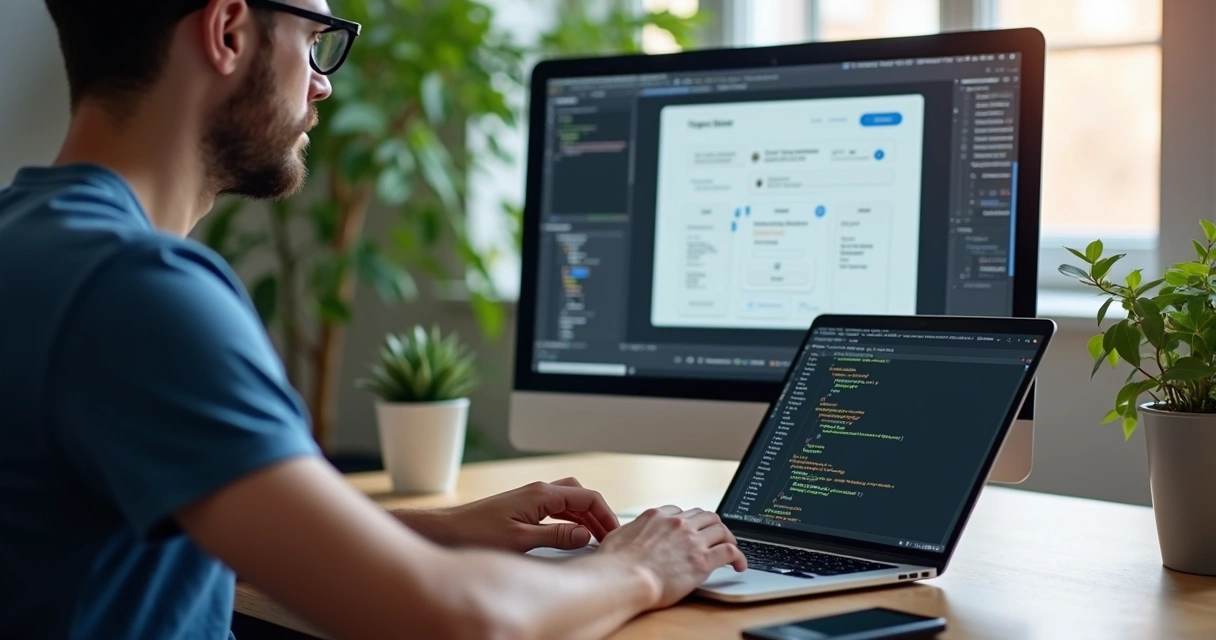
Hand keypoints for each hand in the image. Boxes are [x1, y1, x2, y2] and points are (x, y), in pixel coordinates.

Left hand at [409, 477, 619, 552]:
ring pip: (569, 499)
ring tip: (596, 536)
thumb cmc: (477, 533)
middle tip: (609, 536)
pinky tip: (572, 533)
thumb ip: (557, 537)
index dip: (606, 515)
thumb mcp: (521, 541)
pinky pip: (556, 507)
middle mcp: (538, 490)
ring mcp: (530, 497)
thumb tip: (586, 535)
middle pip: (581, 494)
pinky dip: (570, 518)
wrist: (447, 530)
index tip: (614, 534)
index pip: (587, 496)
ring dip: (585, 515)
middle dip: (598, 513)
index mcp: (541, 494)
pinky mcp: (523, 506)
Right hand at [597, 506, 746, 609]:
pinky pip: (730, 551)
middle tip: (715, 536)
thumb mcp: (617, 537)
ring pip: (721, 529)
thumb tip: (622, 536)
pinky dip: (739, 556)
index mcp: (657, 516)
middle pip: (705, 516)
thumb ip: (627, 533)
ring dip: (728, 537)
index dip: (690, 521)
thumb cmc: (616, 564)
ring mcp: (692, 540)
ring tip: (731, 548)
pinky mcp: (703, 560)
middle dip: (712, 525)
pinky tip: (739, 564)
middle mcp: (677, 523)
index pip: (681, 511)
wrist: (625, 579)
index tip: (692, 529)